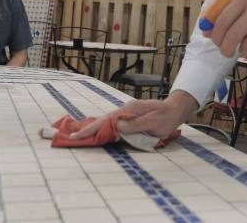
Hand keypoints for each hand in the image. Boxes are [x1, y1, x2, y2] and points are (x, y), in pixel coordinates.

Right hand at [69, 91, 196, 139]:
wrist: (175, 108)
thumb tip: (117, 125)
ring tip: (79, 135)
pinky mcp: (129, 117)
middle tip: (71, 137)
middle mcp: (125, 110)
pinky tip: (96, 132)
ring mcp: (126, 113)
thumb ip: (135, 124)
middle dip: (87, 129)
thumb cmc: (166, 117)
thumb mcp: (153, 122)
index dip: (92, 129)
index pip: (106, 121)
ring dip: (93, 129)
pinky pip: (112, 123)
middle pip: (102, 120)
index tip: (78, 136)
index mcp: (129, 110)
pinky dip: (102, 128)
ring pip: (106, 121)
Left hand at [203, 0, 246, 61]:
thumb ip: (226, 13)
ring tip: (244, 50)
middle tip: (226, 53)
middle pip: (233, 35)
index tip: (216, 42)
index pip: (222, 20)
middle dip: (225, 48)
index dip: (216, 36)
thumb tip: (206, 32)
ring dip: (242, 52)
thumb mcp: (246, 1)